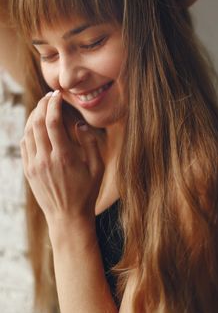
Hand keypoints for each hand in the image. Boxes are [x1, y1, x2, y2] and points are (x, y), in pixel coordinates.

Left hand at [20, 90, 103, 225]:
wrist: (67, 217)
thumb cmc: (86, 193)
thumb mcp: (97, 168)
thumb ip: (89, 143)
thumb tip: (79, 124)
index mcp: (64, 157)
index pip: (53, 122)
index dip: (54, 105)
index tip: (57, 95)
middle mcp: (46, 159)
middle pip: (38, 123)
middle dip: (42, 105)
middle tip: (49, 96)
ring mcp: (34, 166)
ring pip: (28, 132)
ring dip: (34, 116)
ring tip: (42, 107)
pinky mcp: (29, 171)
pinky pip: (24, 145)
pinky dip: (28, 131)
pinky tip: (35, 125)